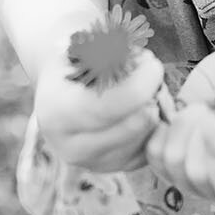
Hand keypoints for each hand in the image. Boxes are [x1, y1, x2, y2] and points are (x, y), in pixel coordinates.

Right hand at [32, 43, 163, 173]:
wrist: (61, 86)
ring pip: (147, 136)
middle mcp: (72, 148)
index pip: (113, 105)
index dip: (141, 81)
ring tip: (144, 85)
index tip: (151, 61)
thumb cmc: (76, 58)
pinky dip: (154, 125)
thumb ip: (112, 53)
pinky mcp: (115, 168)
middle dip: (152, 92)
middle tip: (150, 70)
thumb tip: (143, 63)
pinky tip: (142, 106)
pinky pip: (150, 147)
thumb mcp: (84, 46)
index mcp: (58, 115)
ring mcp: (93, 164)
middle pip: (136, 123)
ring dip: (156, 107)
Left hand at [146, 46, 214, 207]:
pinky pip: (154, 155)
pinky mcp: (176, 163)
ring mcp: (202, 178)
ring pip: (172, 164)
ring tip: (203, 106)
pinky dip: (160, 128)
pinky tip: (179, 110)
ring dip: (182, 125)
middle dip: (200, 129)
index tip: (213, 120)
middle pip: (197, 175)